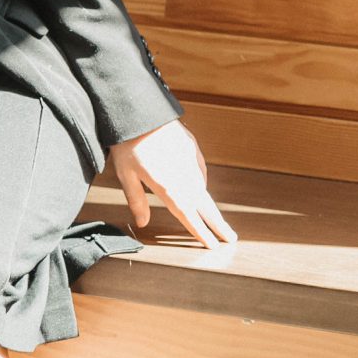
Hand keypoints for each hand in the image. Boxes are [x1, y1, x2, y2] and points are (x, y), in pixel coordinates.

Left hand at [107, 119, 234, 249]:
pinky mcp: (194, 149)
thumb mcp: (125, 175)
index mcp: (169, 187)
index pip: (188, 216)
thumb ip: (136, 200)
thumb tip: (143, 222)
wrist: (140, 111)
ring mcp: (192, 162)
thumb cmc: (127, 143)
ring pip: (204, 189)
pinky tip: (199, 189)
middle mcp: (185, 177)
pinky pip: (200, 172)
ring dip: (210, 206)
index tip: (212, 245)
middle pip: (205, 206)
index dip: (200, 232)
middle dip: (218, 224)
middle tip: (232, 239)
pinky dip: (201, 184)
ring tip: (217, 220)